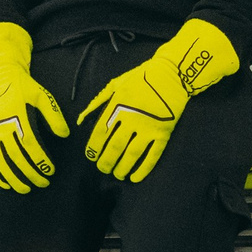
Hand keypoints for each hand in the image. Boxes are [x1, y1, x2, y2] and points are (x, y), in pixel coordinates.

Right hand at [0, 23, 66, 192]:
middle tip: (43, 183)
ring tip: (26, 189)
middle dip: (30, 173)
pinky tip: (6, 185)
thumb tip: (65, 134)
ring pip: (1, 162)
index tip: (51, 170)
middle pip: (16, 157)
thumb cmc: (23, 88)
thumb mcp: (41, 95)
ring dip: (13, 178)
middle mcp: (1, 127)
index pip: (29, 144)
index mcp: (16, 116)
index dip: (40, 160)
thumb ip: (53, 115)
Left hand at [76, 20, 240, 181]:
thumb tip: (79, 120)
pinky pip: (153, 155)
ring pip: (132, 154)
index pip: (100, 132)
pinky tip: (135, 177)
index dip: (94, 148)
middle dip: (106, 162)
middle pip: (115, 147)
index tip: (91, 157)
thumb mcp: (115, 84)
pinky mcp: (164, 133)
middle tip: (102, 169)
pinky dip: (143, 169)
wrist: (172, 74)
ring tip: (117, 175)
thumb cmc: (141, 78)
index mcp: (118, 105)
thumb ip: (96, 103)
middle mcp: (132, 118)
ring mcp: (149, 127)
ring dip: (122, 168)